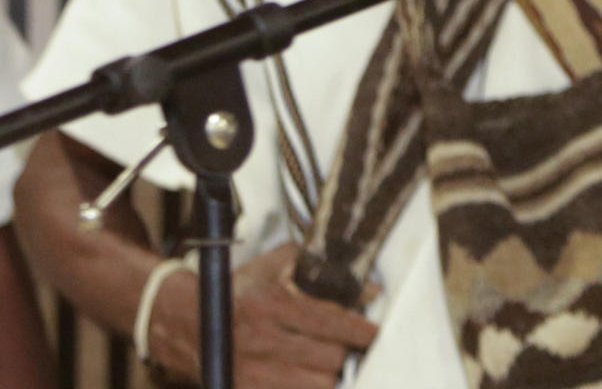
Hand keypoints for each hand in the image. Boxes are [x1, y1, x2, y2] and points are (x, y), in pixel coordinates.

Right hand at [148, 243, 379, 388]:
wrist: (184, 321)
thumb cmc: (239, 292)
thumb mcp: (276, 267)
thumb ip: (322, 271)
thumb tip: (370, 288)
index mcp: (273, 305)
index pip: (331, 322)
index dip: (360, 331)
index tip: (373, 334)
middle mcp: (263, 341)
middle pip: (330, 360)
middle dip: (345, 354)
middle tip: (348, 349)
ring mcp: (251, 372)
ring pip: (317, 386)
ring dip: (329, 377)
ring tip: (329, 368)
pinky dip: (306, 388)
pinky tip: (308, 379)